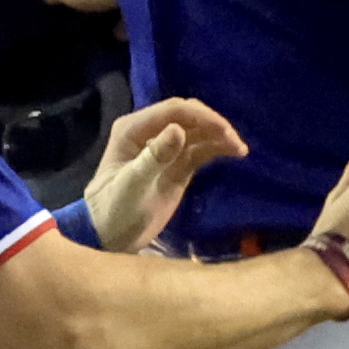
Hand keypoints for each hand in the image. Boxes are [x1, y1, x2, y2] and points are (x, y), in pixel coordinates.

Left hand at [82, 95, 245, 253]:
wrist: (109, 238)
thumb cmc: (113, 211)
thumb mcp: (132, 185)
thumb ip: (154, 157)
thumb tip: (179, 130)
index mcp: (133, 129)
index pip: (172, 111)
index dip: (200, 116)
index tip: (224, 130)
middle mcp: (149, 132)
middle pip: (187, 116)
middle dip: (212, 124)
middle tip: (233, 140)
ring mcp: (164, 149)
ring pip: (197, 132)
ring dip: (218, 136)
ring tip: (239, 148)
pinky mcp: (177, 166)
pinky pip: (200, 150)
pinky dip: (217, 148)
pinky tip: (235, 152)